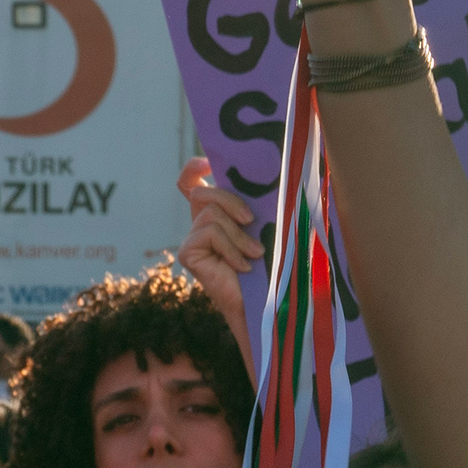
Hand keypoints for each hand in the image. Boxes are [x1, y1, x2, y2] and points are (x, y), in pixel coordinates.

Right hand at [175, 157, 265, 339]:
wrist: (267, 303)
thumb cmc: (274, 264)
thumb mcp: (269, 227)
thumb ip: (261, 204)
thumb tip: (278, 174)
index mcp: (218, 214)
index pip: (193, 184)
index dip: (194, 169)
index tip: (208, 164)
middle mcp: (200, 225)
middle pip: (203, 193)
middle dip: (231, 201)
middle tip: (251, 221)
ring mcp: (192, 240)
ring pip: (211, 215)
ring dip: (239, 235)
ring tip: (255, 254)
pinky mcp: (189, 254)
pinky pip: (210, 233)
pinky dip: (231, 248)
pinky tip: (244, 267)